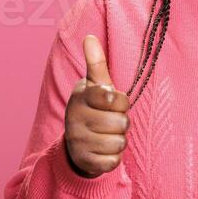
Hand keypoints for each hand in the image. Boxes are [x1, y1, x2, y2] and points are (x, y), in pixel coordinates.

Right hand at [64, 34, 130, 177]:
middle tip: (111, 121)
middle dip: (122, 123)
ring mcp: (78, 141)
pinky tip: (103, 151)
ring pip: (119, 142)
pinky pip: (113, 161)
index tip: (113, 102)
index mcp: (81, 97)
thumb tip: (90, 37)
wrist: (76, 143)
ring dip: (119, 140)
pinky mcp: (84, 161)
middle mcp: (76, 118)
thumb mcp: (95, 86)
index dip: (121, 102)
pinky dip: (113, 157)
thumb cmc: (93, 108)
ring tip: (107, 135)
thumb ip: (96, 64)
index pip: (114, 97)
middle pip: (121, 122)